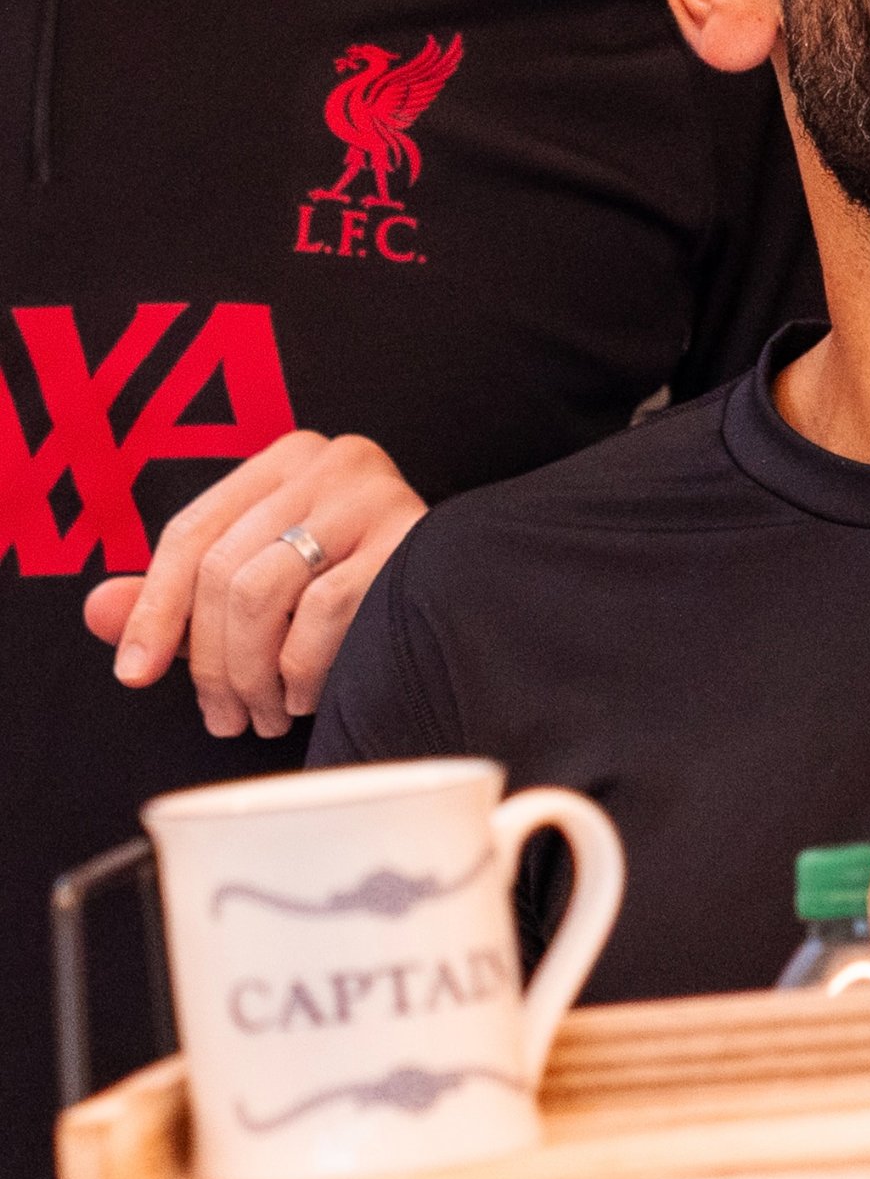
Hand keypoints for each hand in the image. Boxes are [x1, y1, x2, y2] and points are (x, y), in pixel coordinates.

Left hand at [83, 432, 428, 739]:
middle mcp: (332, 462)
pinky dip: (302, 669)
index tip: (135, 672)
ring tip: (263, 712)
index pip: (192, 532)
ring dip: (251, 672)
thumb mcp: (257, 592)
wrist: (462, 607)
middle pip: (223, 567)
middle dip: (207, 659)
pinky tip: (307, 693)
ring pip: (263, 590)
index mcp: (286, 461)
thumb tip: (97, 610)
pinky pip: (323, 612)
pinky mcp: (412, 540)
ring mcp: (376, 494)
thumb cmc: (355, 596)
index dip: (153, 609)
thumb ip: (177, 599)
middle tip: (220, 716)